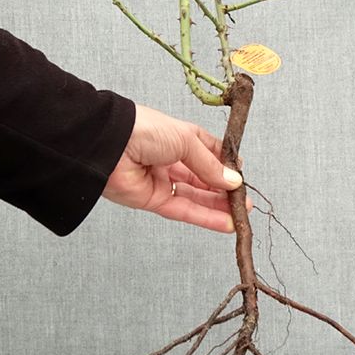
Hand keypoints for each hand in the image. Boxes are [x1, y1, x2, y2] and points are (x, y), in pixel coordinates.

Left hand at [102, 104, 250, 232]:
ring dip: (218, 206)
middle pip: (204, 178)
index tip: (242, 174)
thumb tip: (233, 181)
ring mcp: (163, 180)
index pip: (210, 151)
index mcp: (181, 137)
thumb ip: (210, 165)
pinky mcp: (153, 200)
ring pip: (196, 196)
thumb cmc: (146, 130)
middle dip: (225, 189)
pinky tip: (225, 223)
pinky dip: (205, 217)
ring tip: (241, 214)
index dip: (226, 163)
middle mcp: (172, 158)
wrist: (110, 145)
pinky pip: (184, 211)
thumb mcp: (186, 141)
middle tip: (244, 201)